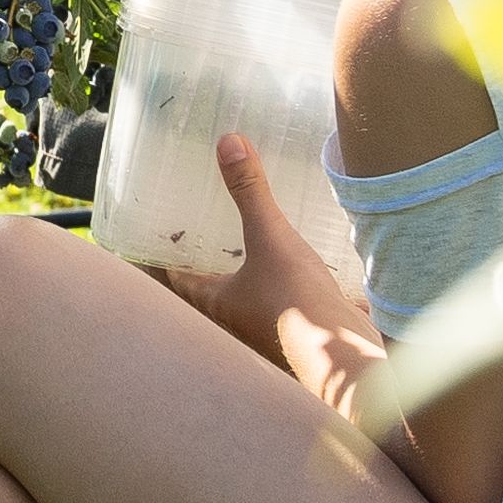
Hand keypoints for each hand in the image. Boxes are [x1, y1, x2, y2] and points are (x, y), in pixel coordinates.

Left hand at [148, 132, 371, 395]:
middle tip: (201, 225)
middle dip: (204, 260)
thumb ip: (250, 193)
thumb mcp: (271, 238)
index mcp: (213, 301)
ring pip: (243, 297)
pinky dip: (283, 285)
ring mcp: (265, 327)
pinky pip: (281, 304)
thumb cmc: (296, 303)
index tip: (155, 229)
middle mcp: (232, 319)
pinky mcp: (297, 330)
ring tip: (244, 240)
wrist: (348, 359)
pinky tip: (296, 266)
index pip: (173, 274)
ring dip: (241, 274)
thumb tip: (228, 143)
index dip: (162, 253)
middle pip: (205, 286)